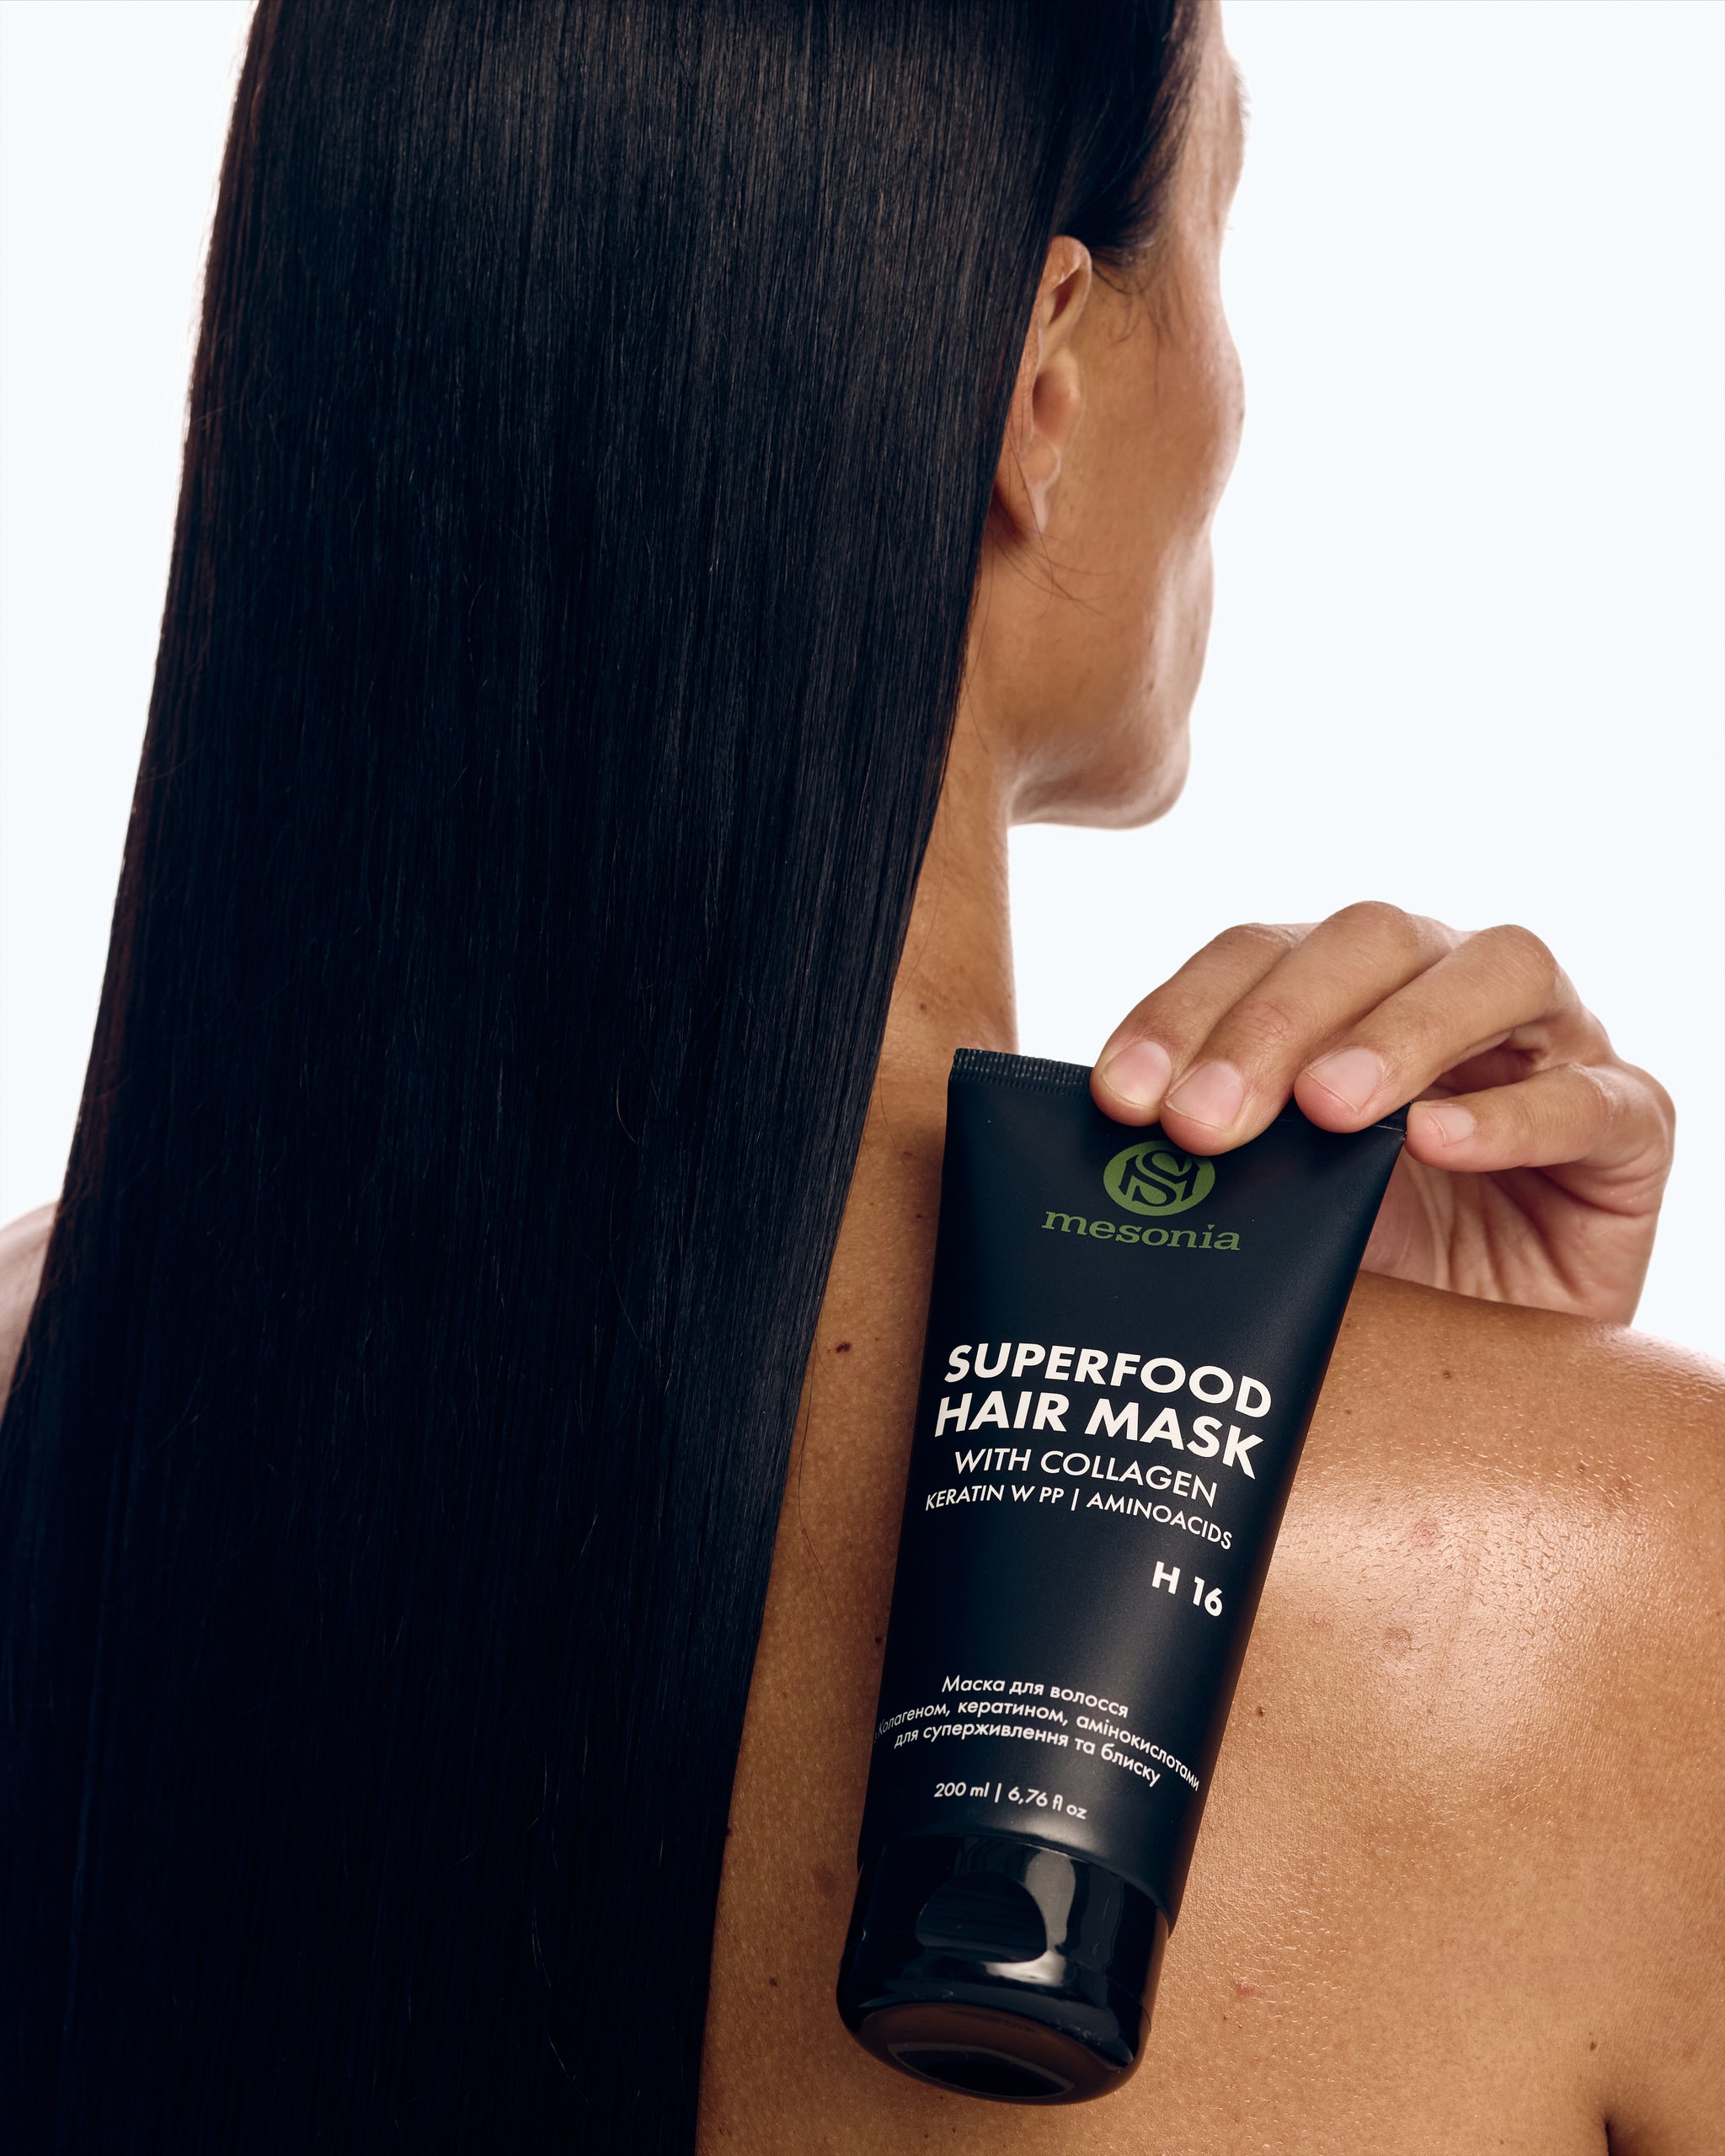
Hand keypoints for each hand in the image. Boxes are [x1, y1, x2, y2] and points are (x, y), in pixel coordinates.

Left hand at [1090, 904, 1672, 1323]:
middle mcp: (1444, 996)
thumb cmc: (1359, 1282)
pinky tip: (1443, 1144)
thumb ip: (1201, 1165)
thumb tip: (1076, 1161)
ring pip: (1498, 971)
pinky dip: (1517, 1113)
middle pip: (1368, 938)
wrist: (1483, 1385)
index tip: (1119, 1096)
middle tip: (1205, 1120)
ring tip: (1328, 1111)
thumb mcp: (1260, 1218)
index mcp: (1342, 997)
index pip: (1256, 953)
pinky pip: (1594, 1095)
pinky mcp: (1630, 1129)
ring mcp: (1551, 1047)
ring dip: (1400, 1031)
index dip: (1184, 1009)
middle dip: (1273, 1021)